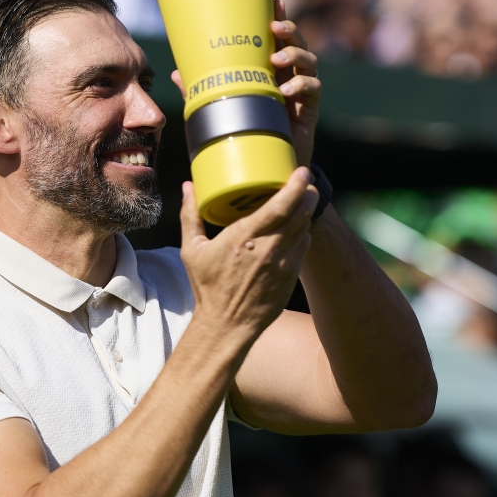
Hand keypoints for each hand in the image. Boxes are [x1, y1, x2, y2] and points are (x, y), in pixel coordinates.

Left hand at [168, 0, 320, 166]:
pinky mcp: (309, 109)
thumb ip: (205, 89)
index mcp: (269, 68)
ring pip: (309, 61)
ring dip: (295, 54)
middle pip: (297, 43)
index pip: (278, 38)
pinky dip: (301, 86)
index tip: (275, 1)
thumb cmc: (244, 130)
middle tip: (275, 27)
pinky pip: (313, 89)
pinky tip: (286, 90)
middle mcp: (287, 75)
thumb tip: (177, 72)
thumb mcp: (220, 107)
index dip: (280, 17)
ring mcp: (301, 91)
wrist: (265, 165)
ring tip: (276, 59)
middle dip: (290, 30)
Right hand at [179, 167, 317, 340]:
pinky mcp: (291, 276)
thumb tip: (188, 187)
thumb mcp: (192, 250)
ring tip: (301, 201)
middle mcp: (269, 248)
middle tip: (305, 182)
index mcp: (245, 237)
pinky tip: (293, 229)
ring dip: (306, 212)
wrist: (226, 324)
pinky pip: (304, 246)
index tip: (301, 172)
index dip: (296, 185)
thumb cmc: (208, 287)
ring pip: (305, 227)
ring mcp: (284, 263)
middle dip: (308, 192)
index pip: (281, 205)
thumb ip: (190, 215)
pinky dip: (301, 233)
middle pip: (302, 212)